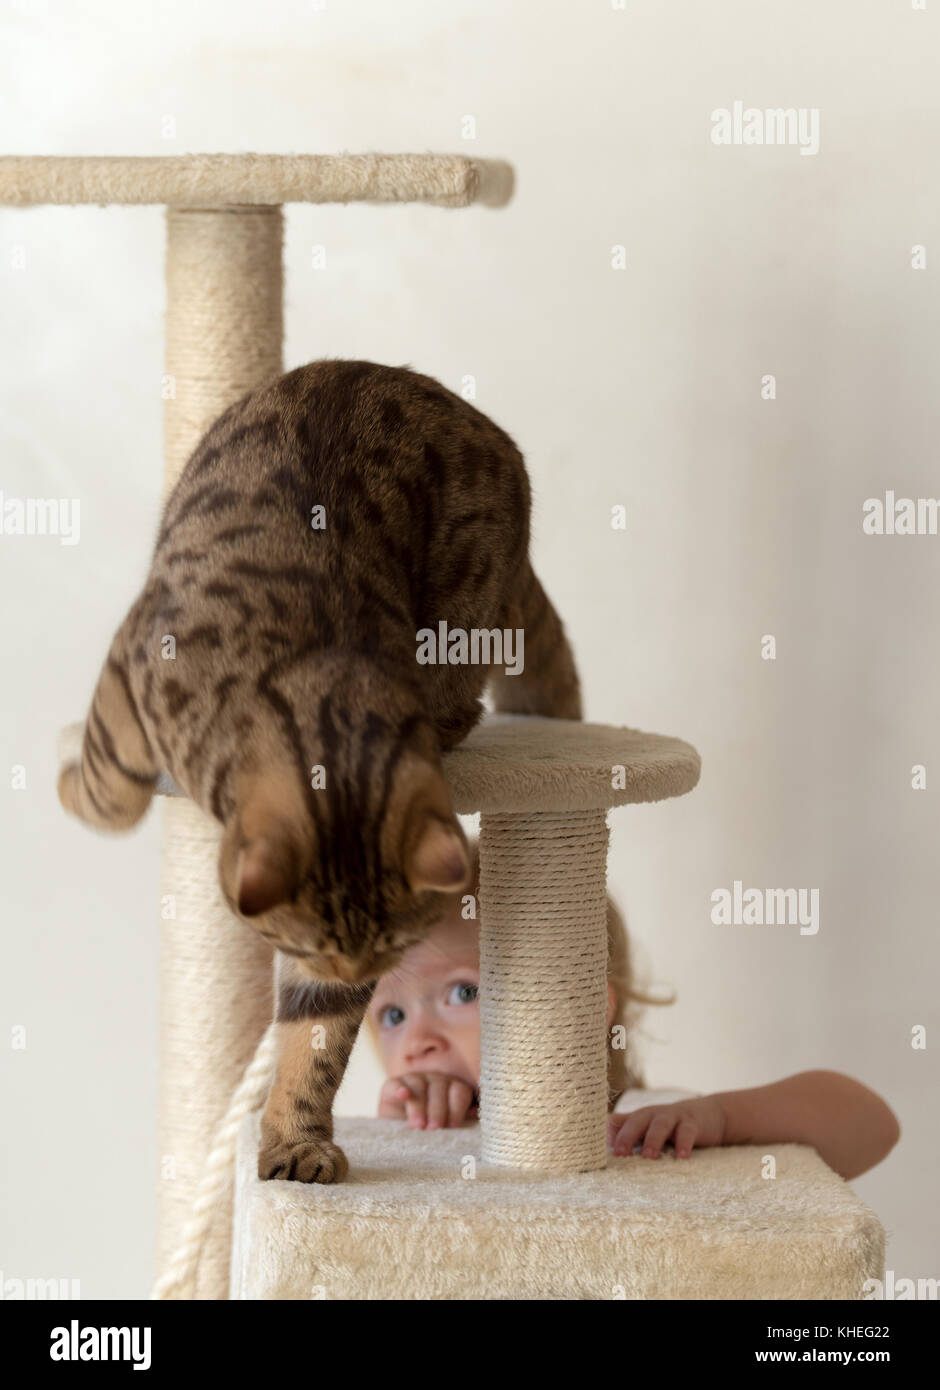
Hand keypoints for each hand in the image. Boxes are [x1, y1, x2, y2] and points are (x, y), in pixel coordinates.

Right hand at [378, 1072, 478, 1128]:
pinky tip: (403, 1096)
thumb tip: (475, 1115)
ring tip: (418, 1126)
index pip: (459, 1091)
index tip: (452, 1127)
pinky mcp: (392, 1085)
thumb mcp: (445, 1127)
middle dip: (438, 1109)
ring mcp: (413, 1079)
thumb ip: (460, 1120)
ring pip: (419, 1085)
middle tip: (433, 1129)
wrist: (398, 1136)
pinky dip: (400, 1089)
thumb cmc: (429, 1132)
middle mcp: (434, 1080)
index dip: (457, 1108)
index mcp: (452, 1088)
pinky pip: (396, 1083)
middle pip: (440, 1087)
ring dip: (419, 1106)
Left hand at [607, 1096, 726, 1159]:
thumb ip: (627, 1131)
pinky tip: (681, 1158)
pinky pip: (687, 1132)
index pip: (618, 1121)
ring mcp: (674, 1117)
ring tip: (648, 1157)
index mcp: (639, 1117)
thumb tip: (600, 1146)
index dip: (607, 1134)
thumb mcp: (648, 1128)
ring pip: (661, 1125)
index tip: (596, 1150)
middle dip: (627, 1136)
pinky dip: (684, 1144)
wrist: (709, 1115)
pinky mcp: (693, 1123)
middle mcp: (653, 1114)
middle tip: (619, 1154)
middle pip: (637, 1121)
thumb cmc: (672, 1126)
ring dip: (653, 1139)